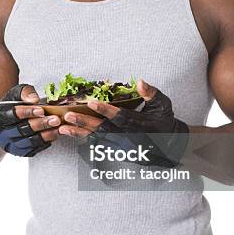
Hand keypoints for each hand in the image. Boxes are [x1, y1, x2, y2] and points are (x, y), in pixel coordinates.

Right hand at [0, 84, 60, 156]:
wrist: (7, 123)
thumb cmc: (13, 105)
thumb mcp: (16, 94)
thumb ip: (25, 93)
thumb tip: (34, 99)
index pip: (12, 115)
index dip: (27, 112)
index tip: (41, 110)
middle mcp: (2, 133)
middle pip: (22, 130)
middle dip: (40, 124)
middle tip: (55, 119)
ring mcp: (11, 144)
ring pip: (29, 141)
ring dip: (46, 135)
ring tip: (59, 127)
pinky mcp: (20, 152)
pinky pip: (34, 149)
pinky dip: (46, 142)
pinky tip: (55, 134)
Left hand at [60, 79, 189, 166]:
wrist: (170, 145)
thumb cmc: (164, 120)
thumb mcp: (162, 104)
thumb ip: (151, 93)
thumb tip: (140, 81)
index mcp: (140, 125)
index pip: (120, 117)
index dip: (106, 111)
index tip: (91, 103)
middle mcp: (130, 138)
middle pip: (104, 130)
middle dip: (85, 122)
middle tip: (68, 115)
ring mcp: (123, 147)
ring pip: (98, 140)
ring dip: (80, 133)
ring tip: (63, 128)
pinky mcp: (119, 152)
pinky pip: (99, 147)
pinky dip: (85, 141)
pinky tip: (72, 134)